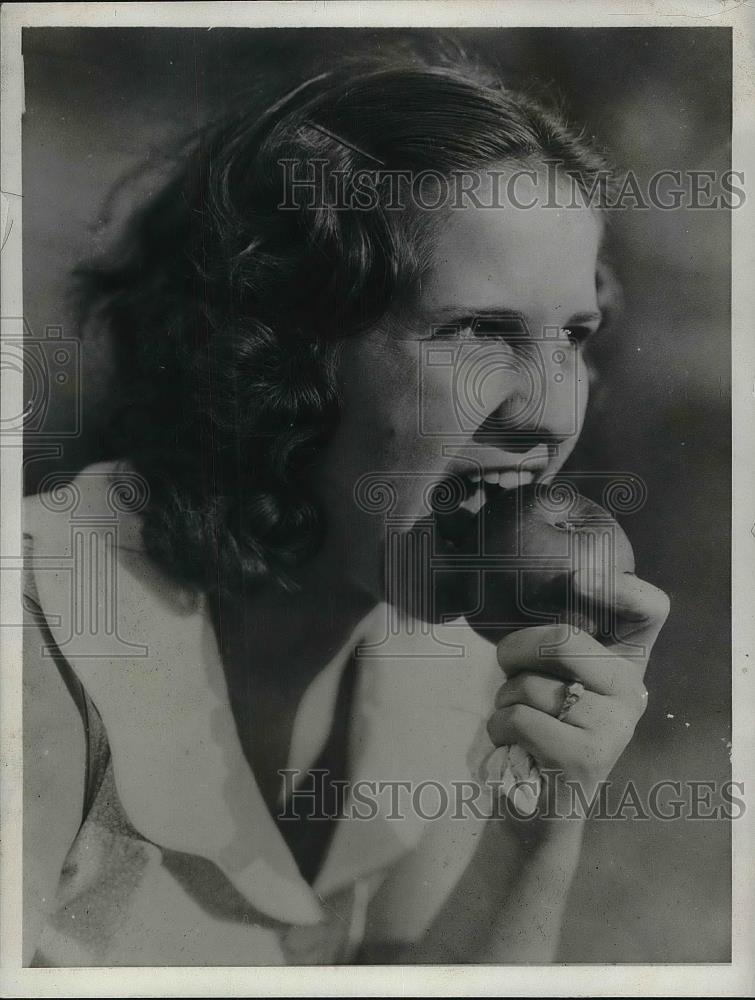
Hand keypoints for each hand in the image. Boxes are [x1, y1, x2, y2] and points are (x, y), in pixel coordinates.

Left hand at [486, 571, 669, 800]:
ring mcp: (612, 727)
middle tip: (505, 667)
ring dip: (504, 700)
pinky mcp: (583, 756)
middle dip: (515, 649)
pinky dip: (499, 728)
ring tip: (516, 723)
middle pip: (564, 637)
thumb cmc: (540, 735)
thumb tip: (523, 595)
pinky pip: (518, 716)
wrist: (540, 816)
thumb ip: (557, 647)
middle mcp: (632, 693)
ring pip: (530, 683)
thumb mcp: (556, 681)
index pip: (652, 608)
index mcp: (628, 667)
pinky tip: (512, 746)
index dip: (617, 584)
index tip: (576, 574)